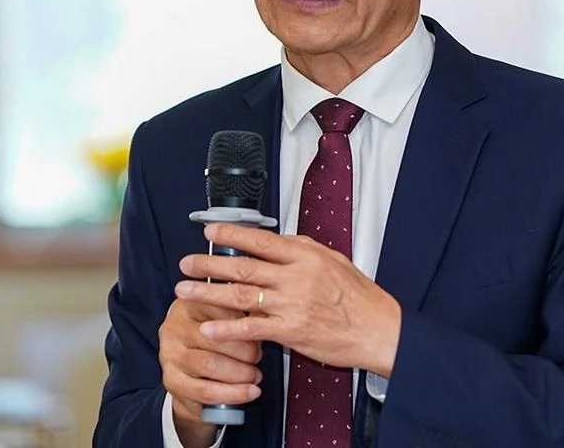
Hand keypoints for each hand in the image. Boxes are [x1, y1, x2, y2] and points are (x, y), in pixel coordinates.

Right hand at [158, 298, 262, 444]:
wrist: (192, 373)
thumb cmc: (215, 338)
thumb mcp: (225, 317)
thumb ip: (244, 310)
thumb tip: (268, 309)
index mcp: (189, 303)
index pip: (218, 305)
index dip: (242, 320)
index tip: (259, 328)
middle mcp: (174, 326)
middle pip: (215, 337)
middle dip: (245, 349)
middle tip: (259, 355)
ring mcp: (169, 354)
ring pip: (211, 365)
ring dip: (240, 373)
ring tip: (255, 375)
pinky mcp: (171, 380)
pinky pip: (205, 391)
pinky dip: (233, 393)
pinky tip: (249, 392)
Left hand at [175, 223, 401, 376]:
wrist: (378, 329)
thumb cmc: (359, 296)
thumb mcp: (334, 260)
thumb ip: (303, 250)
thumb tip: (277, 241)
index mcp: (306, 256)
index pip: (261, 240)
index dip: (232, 234)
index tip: (210, 231)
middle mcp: (296, 277)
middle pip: (243, 266)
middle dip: (210, 263)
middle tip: (186, 263)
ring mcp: (292, 305)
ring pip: (241, 295)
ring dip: (208, 292)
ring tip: (185, 291)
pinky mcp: (291, 332)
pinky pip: (252, 328)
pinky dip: (227, 328)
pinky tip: (208, 327)